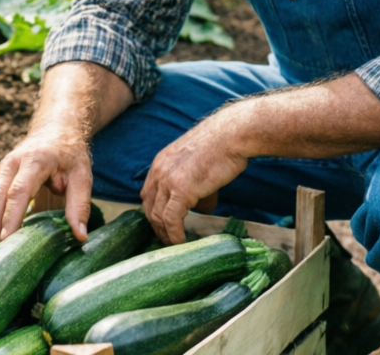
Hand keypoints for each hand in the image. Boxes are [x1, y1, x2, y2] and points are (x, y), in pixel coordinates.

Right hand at [0, 127, 93, 251]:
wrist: (55, 129)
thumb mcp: (83, 175)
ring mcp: (1, 169)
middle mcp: (12, 164)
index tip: (7, 240)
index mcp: (34, 161)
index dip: (11, 217)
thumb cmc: (70, 154)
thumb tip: (80, 236)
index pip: (19, 192)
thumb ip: (80, 204)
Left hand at [140, 110, 249, 244]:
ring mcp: (168, 180)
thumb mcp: (197, 164)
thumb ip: (194, 185)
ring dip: (165, 233)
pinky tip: (181, 242)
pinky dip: (174, 234)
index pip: (148, 194)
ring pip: (157, 215)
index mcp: (160, 163)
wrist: (230, 136)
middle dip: (157, 226)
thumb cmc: (221, 147)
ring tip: (175, 244)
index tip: (163, 225)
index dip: (154, 212)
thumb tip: (201, 207)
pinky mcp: (181, 189)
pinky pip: (171, 219)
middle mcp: (159, 171)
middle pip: (149, 206)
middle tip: (167, 239)